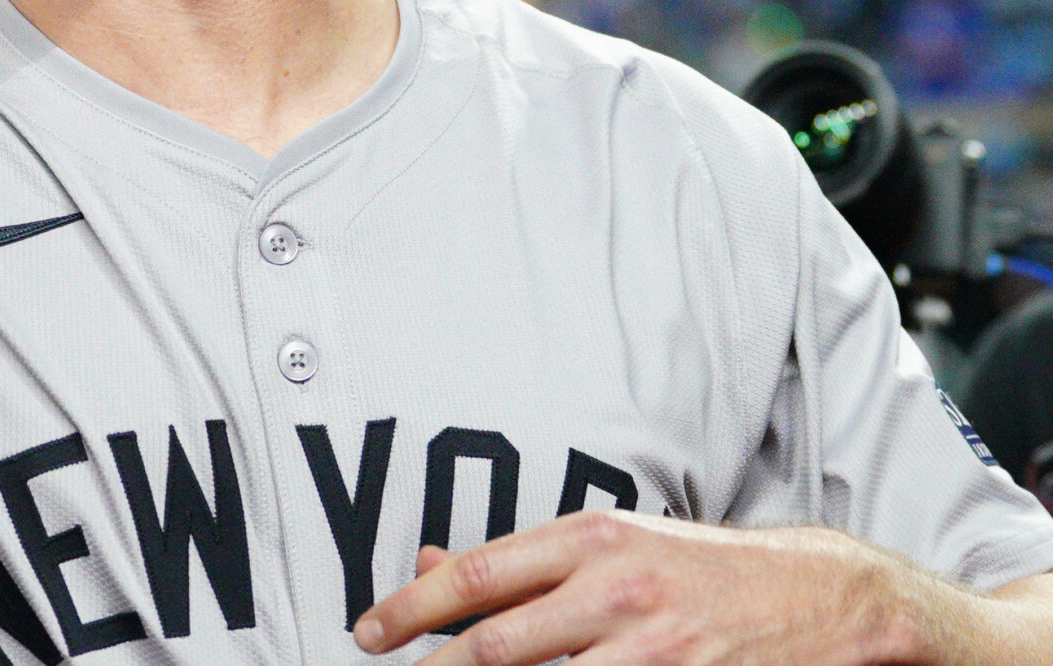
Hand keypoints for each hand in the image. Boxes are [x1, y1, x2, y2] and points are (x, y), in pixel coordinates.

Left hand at [354, 515, 914, 665]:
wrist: (823, 594)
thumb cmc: (701, 569)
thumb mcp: (609, 545)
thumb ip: (520, 564)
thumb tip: (426, 565)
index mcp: (588, 541)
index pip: (476, 577)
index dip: (411, 610)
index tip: (368, 634)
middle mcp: (617, 591)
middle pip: (497, 646)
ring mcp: (657, 650)